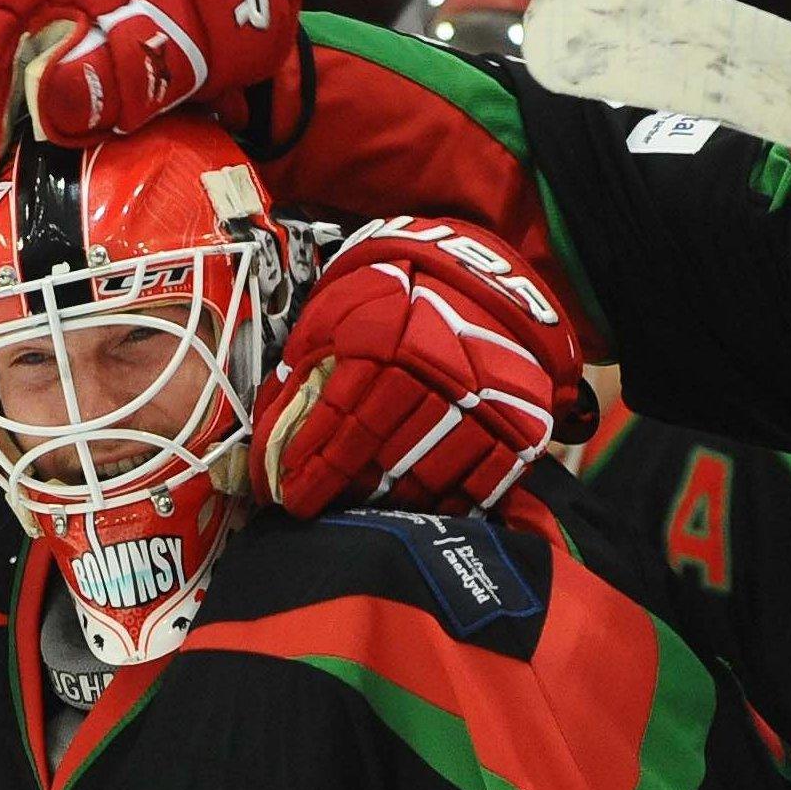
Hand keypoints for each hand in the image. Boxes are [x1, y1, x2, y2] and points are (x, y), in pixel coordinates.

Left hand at [253, 216, 584, 517]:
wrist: (484, 281)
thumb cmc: (396, 297)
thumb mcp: (339, 313)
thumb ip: (305, 370)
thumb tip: (270, 435)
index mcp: (388, 342)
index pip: (340, 420)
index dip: (310, 464)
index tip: (287, 494)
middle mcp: (437, 375)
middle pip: (380, 454)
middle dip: (341, 488)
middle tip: (316, 508)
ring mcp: (484, 404)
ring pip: (426, 476)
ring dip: (386, 500)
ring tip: (360, 508)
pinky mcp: (520, 427)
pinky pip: (478, 486)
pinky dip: (443, 505)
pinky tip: (414, 508)